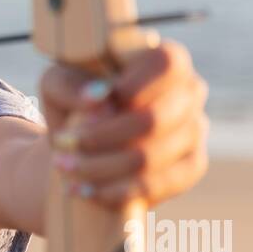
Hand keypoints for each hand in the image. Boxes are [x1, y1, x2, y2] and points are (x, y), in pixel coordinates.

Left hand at [39, 39, 207, 208]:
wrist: (81, 142)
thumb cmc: (73, 101)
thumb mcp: (58, 83)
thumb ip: (71, 84)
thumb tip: (98, 99)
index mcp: (166, 60)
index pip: (166, 64)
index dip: (131, 86)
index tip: (91, 101)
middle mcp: (189, 92)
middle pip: (153, 120)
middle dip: (99, 138)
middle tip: (61, 144)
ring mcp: (195, 131)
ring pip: (149, 158)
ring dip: (98, 167)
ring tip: (63, 166)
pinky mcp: (191, 168)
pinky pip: (157, 186)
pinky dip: (114, 191)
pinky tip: (84, 190)